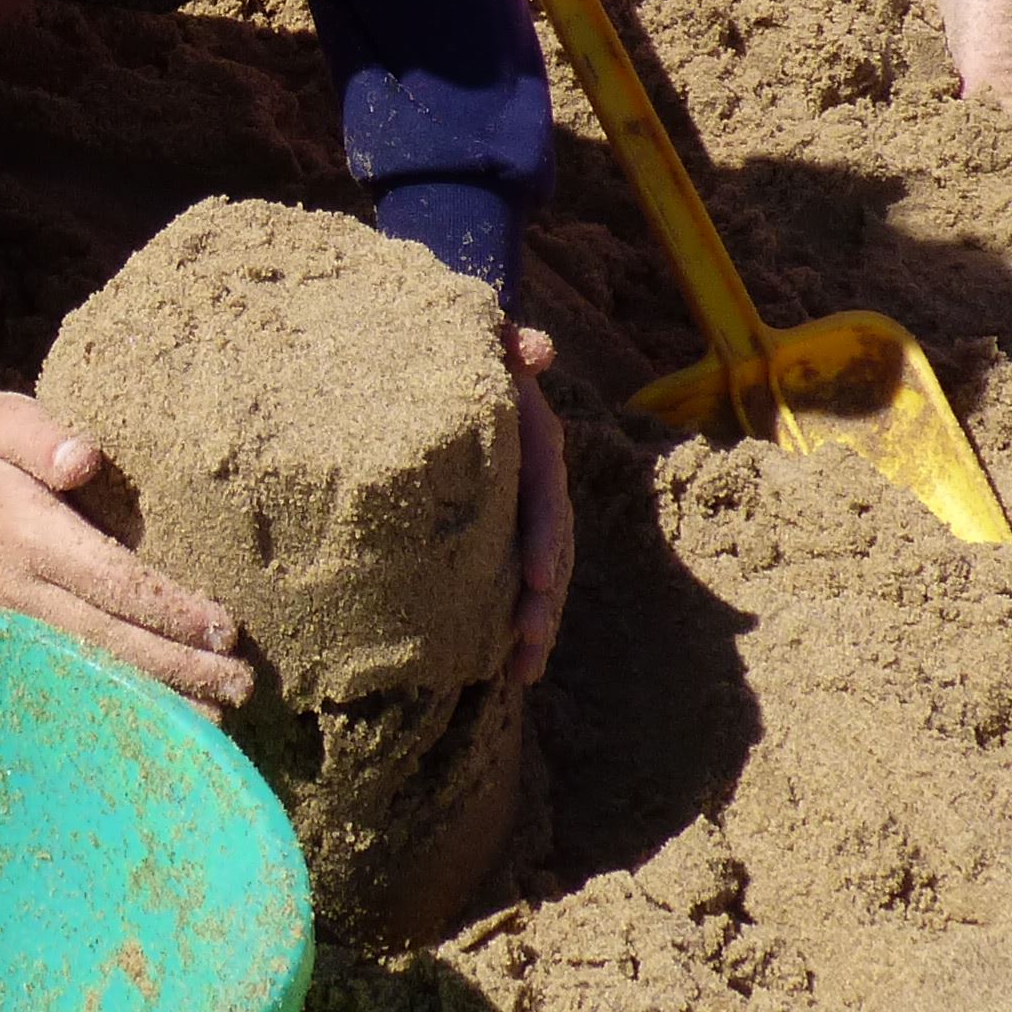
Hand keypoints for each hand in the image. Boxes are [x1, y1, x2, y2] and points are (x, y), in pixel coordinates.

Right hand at [0, 386, 253, 709]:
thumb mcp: (7, 420)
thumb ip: (46, 438)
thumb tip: (84, 459)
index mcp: (31, 536)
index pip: (113, 583)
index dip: (171, 610)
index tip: (225, 629)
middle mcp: (19, 590)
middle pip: (110, 640)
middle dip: (178, 667)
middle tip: (241, 685)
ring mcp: (8, 621)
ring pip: (89, 670)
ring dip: (154, 697)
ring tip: (215, 720)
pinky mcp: (4, 637)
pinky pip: (65, 676)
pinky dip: (112, 700)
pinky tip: (154, 718)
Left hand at [502, 325, 573, 684]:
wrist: (458, 367)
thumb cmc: (468, 353)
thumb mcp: (485, 340)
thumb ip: (509, 341)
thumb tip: (536, 349)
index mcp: (537, 446)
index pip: (547, 497)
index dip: (544, 539)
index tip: (531, 580)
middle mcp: (541, 487)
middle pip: (552, 552)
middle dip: (544, 603)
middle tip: (527, 644)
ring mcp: (527, 515)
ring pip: (543, 578)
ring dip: (537, 625)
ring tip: (521, 671)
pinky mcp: (508, 534)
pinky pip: (521, 582)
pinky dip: (520, 622)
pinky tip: (506, 664)